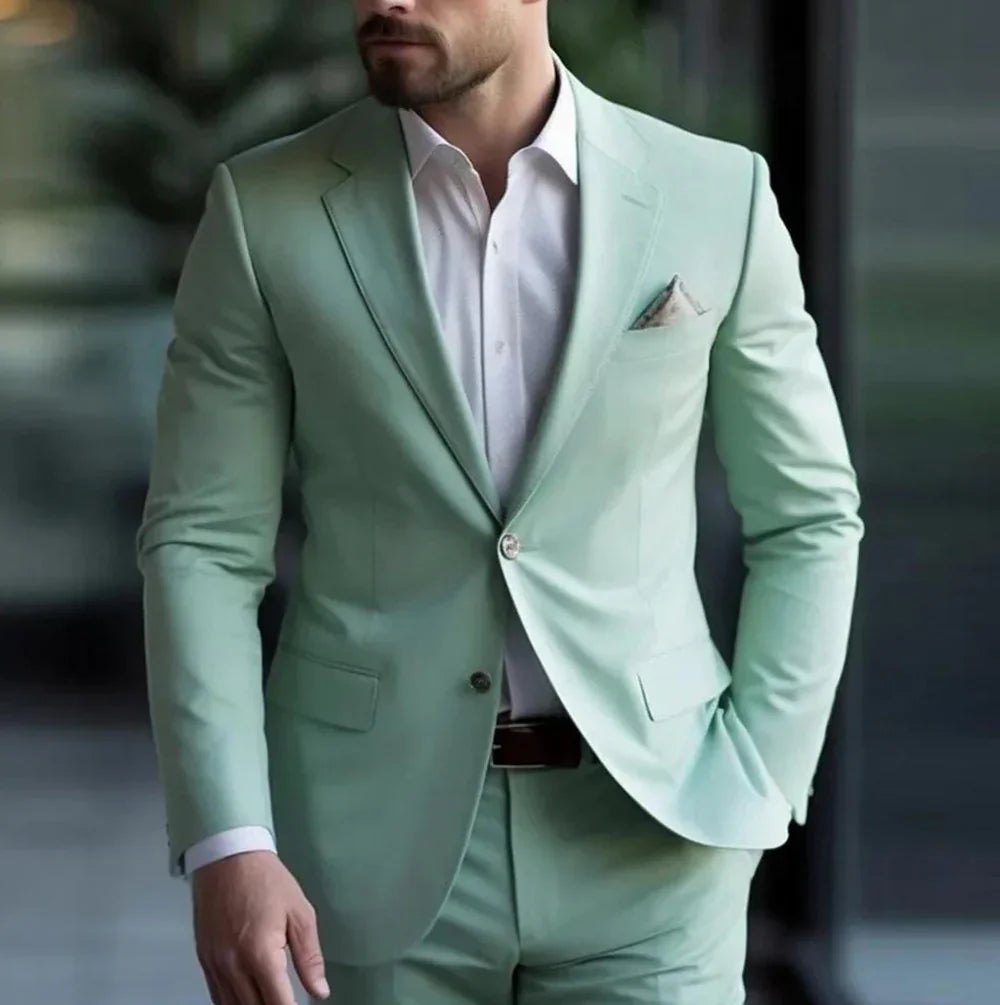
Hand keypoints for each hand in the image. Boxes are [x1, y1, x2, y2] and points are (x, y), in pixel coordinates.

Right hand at [192, 850, 329, 1003]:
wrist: (227, 856)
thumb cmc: (268, 881)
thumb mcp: (299, 912)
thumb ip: (309, 957)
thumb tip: (320, 992)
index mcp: (260, 954)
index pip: (278, 1004)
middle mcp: (233, 966)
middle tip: (287, 1001)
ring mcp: (214, 966)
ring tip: (271, 1001)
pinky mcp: (204, 961)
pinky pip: (217, 996)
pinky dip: (233, 1004)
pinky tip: (248, 1000)